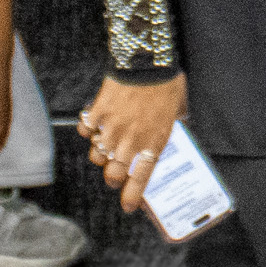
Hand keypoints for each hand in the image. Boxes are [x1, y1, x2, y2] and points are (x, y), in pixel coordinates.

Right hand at [78, 74, 186, 212]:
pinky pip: (85, 131)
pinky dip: (88, 131)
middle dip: (112, 178)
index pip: (141, 179)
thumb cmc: (167, 82)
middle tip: (114, 174)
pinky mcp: (96, 113)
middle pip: (112, 174)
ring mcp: (111, 128)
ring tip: (106, 147)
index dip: (132, 196)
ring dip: (100, 156)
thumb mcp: (179, 107)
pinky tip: (94, 125)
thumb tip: (179, 124)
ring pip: (96, 156)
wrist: (146, 60)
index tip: (128, 206)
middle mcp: (130, 140)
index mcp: (154, 141)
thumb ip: (175, 122)